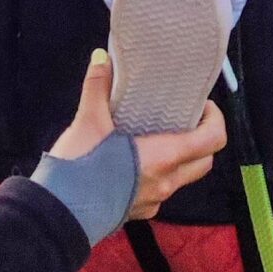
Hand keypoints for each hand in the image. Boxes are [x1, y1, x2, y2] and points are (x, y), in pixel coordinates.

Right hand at [51, 52, 226, 221]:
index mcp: (163, 157)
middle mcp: (165, 182)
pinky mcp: (139, 212)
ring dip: (180, 158)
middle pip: (204, 161)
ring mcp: (154, 201)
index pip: (213, 140)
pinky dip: (159, 174)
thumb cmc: (78, 168)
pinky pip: (161, 191)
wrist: (58, 214)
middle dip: (201, 139)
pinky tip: (134, 162)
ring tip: (156, 137)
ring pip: (183, 178)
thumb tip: (102, 57)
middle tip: (182, 119)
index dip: (215, 120)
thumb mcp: (88, 122)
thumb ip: (98, 87)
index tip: (200, 106)